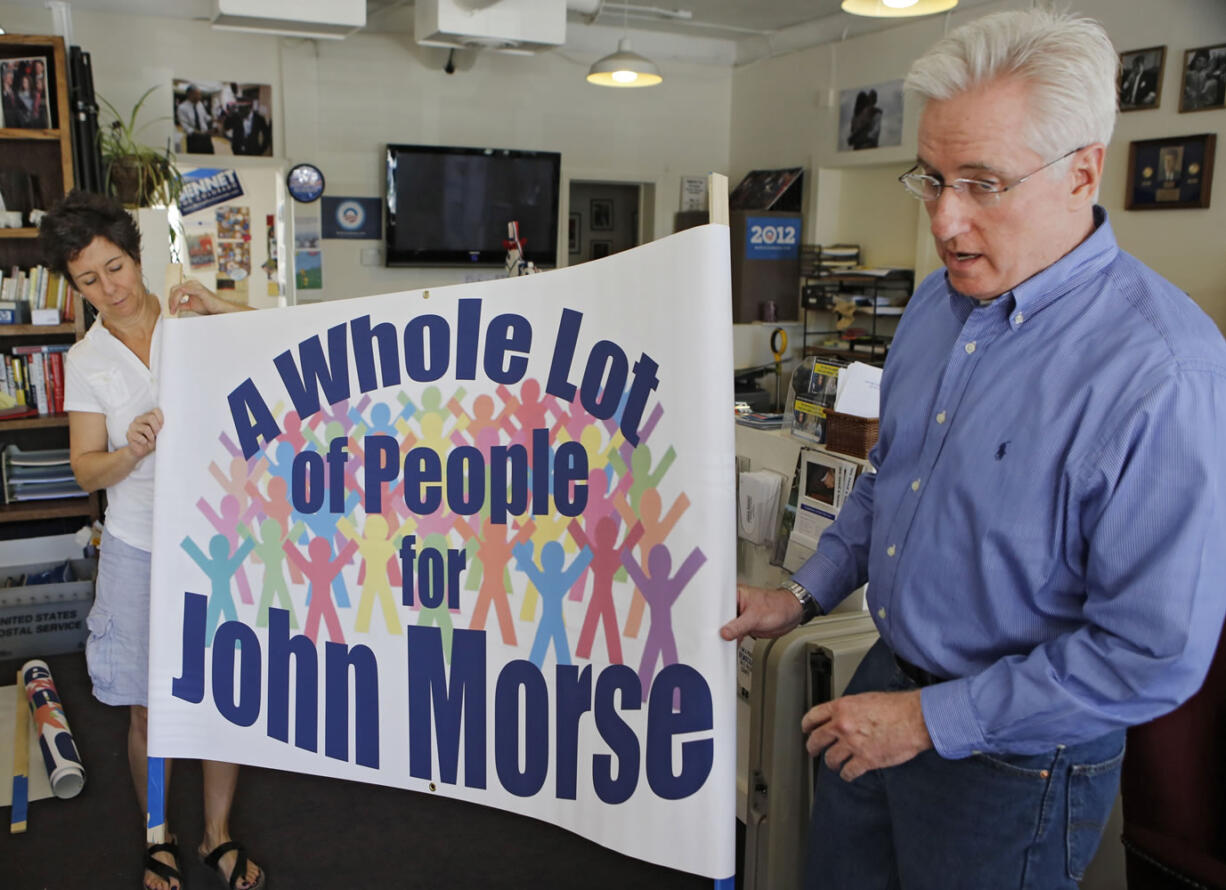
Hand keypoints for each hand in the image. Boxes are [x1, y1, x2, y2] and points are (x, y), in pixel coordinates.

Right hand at [126, 408, 163, 459]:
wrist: (142, 451)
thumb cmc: (152, 440)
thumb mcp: (160, 432)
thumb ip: (162, 426)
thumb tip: (172, 423)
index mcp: (147, 416)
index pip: (156, 410)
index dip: (161, 419)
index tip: (163, 427)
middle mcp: (139, 419)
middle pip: (150, 417)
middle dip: (157, 427)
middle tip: (157, 434)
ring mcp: (132, 426)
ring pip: (146, 428)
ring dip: (151, 436)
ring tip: (150, 440)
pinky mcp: (129, 434)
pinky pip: (140, 437)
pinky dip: (145, 441)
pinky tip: (144, 442)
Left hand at [167, 279, 249, 315]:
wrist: (219, 309)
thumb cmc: (208, 307)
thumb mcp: (190, 306)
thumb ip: (182, 305)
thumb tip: (173, 307)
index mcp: (190, 286)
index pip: (175, 290)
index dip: (171, 300)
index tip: (171, 310)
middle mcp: (192, 283)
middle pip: (174, 289)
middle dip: (170, 300)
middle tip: (171, 311)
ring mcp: (195, 285)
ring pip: (177, 290)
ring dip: (173, 301)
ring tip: (173, 310)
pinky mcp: (198, 289)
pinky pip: (182, 291)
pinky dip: (177, 299)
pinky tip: (177, 307)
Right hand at [719, 584, 802, 642]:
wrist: (792, 614)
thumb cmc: (778, 606)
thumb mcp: (756, 617)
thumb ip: (739, 626)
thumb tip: (725, 633)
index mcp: (736, 595)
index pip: (718, 604)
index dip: (712, 616)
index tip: (709, 626)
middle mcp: (736, 604)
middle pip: (719, 617)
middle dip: (717, 627)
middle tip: (714, 636)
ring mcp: (739, 615)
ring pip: (726, 627)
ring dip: (725, 635)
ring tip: (721, 642)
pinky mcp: (744, 625)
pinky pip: (734, 633)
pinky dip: (732, 640)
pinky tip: (730, 645)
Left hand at [801, 690, 932, 781]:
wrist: (914, 719)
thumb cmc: (896, 707)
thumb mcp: (866, 699)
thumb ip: (850, 709)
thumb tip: (844, 716)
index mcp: (842, 707)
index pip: (813, 716)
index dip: (807, 725)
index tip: (806, 729)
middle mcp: (842, 726)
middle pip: (816, 739)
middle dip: (812, 747)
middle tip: (812, 750)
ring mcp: (852, 744)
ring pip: (830, 759)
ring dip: (831, 763)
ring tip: (834, 764)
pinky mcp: (865, 760)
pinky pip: (848, 772)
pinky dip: (846, 774)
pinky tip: (848, 773)